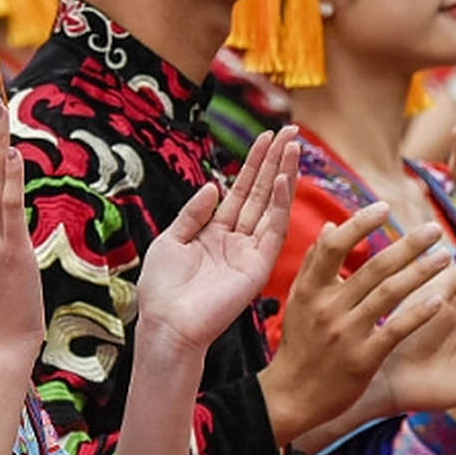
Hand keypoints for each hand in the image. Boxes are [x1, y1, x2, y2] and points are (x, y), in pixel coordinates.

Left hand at [139, 128, 296, 353]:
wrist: (167, 323)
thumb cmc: (162, 289)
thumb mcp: (170, 241)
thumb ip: (193, 213)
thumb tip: (213, 185)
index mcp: (214, 233)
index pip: (240, 191)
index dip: (253, 164)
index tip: (266, 137)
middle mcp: (236, 240)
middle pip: (260, 193)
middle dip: (275, 161)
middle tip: (292, 131)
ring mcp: (250, 252)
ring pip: (271, 206)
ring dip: (284, 175)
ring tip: (294, 146)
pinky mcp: (258, 267)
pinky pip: (272, 230)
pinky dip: (280, 205)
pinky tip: (283, 180)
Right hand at [262, 205, 455, 437]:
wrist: (292, 395)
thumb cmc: (300, 345)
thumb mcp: (298, 302)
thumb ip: (314, 265)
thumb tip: (329, 228)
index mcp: (310, 289)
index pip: (334, 246)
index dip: (360, 222)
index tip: (385, 207)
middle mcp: (328, 307)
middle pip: (374, 267)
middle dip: (408, 245)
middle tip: (434, 229)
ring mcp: (346, 333)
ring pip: (390, 293)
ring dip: (422, 272)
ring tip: (446, 256)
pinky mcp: (364, 358)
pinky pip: (397, 329)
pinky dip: (419, 312)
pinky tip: (441, 298)